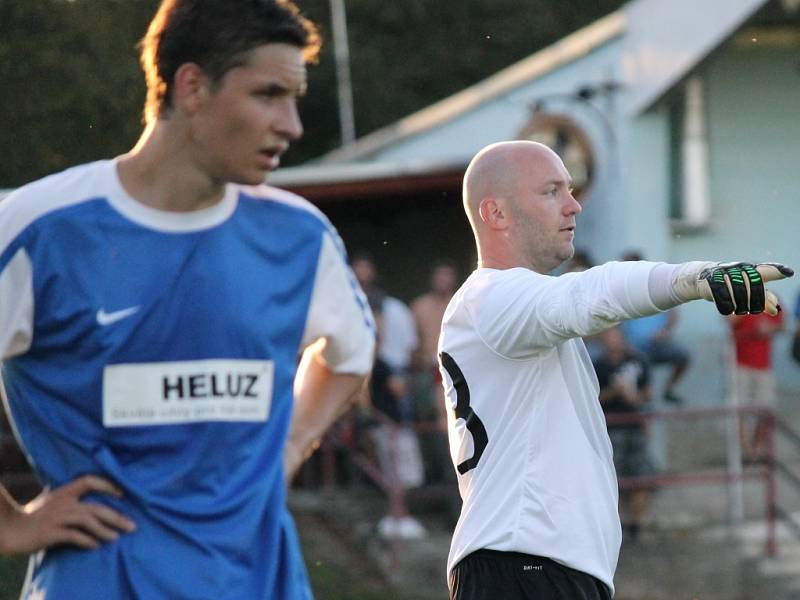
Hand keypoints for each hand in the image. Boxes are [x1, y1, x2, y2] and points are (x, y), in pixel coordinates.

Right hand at [0, 475, 135, 555]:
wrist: (10, 529)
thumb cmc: (33, 515)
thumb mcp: (52, 500)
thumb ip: (70, 496)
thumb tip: (90, 495)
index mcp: (64, 492)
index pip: (89, 480)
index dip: (108, 485)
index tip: (122, 494)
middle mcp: (63, 502)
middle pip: (96, 507)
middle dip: (116, 517)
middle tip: (132, 526)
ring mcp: (57, 517)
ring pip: (88, 521)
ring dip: (104, 531)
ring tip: (116, 538)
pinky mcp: (50, 533)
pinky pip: (73, 536)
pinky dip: (87, 541)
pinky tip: (95, 546)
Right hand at [697, 262, 792, 315]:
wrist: (704, 278)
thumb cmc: (732, 283)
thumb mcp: (748, 288)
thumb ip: (764, 298)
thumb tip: (776, 311)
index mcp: (750, 269)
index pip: (766, 270)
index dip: (777, 271)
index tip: (789, 273)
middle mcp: (739, 269)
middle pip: (754, 289)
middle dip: (756, 303)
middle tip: (754, 310)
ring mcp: (725, 276)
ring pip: (740, 297)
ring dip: (741, 308)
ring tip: (739, 309)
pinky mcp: (712, 284)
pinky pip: (725, 302)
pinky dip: (728, 309)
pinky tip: (728, 308)